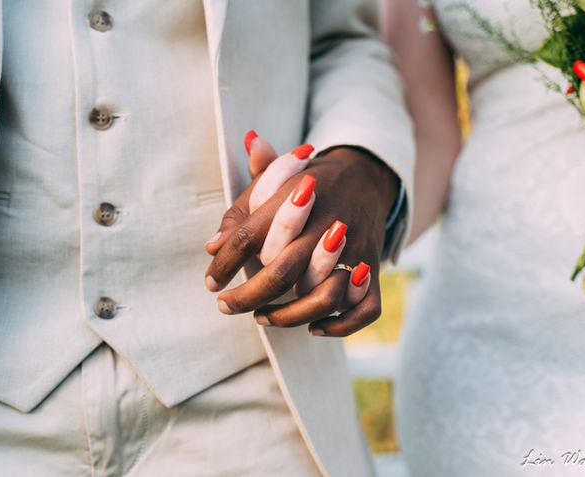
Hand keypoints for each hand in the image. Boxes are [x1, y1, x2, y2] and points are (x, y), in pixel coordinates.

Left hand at [204, 132, 396, 336]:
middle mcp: (326, 225)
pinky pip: (367, 308)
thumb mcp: (269, 183)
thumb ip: (239, 213)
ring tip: (262, 318)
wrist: (364, 172)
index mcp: (295, 199)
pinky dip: (341, 326)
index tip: (210, 283)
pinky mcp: (374, 267)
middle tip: (225, 306)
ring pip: (324, 297)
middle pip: (282, 271)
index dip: (224, 264)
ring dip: (289, 317)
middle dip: (248, 296)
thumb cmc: (304, 184)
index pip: (249, 237)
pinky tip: (314, 328)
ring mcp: (355, 249)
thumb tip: (211, 247)